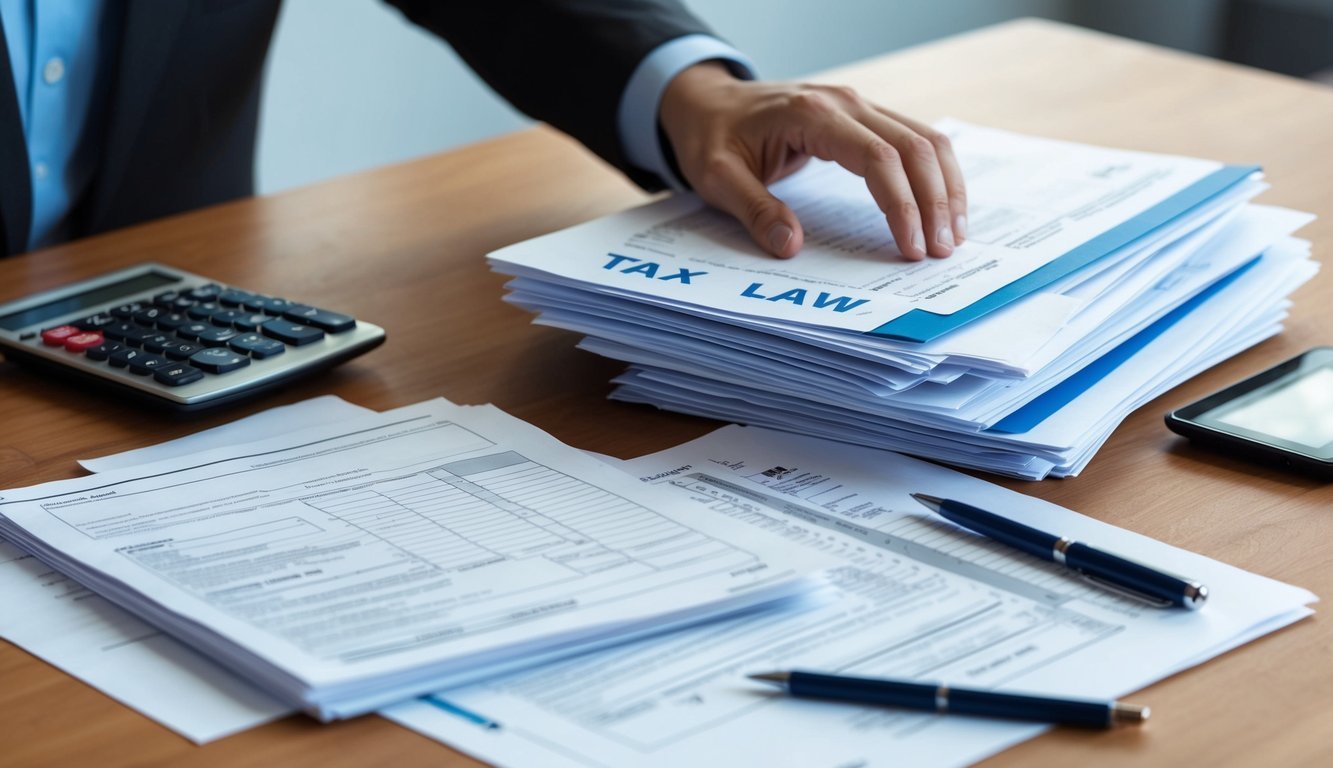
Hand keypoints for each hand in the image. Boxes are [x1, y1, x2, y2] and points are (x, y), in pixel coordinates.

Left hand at [659, 63, 966, 260]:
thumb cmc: (713, 137)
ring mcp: (859, 106)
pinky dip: (936, 174)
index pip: (877, 157)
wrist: (708, 103)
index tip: (910, 247)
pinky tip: (942, 208)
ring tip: (954, 236)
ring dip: (946, 188)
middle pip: (914, 147)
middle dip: (935, 202)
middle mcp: (846, 103)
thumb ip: (753, 209)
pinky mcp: (864, 118)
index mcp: (812, 114)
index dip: (901, 204)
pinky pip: (914, 140)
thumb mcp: (716, 177)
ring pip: (925, 139)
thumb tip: (790, 246)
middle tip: (943, 251)